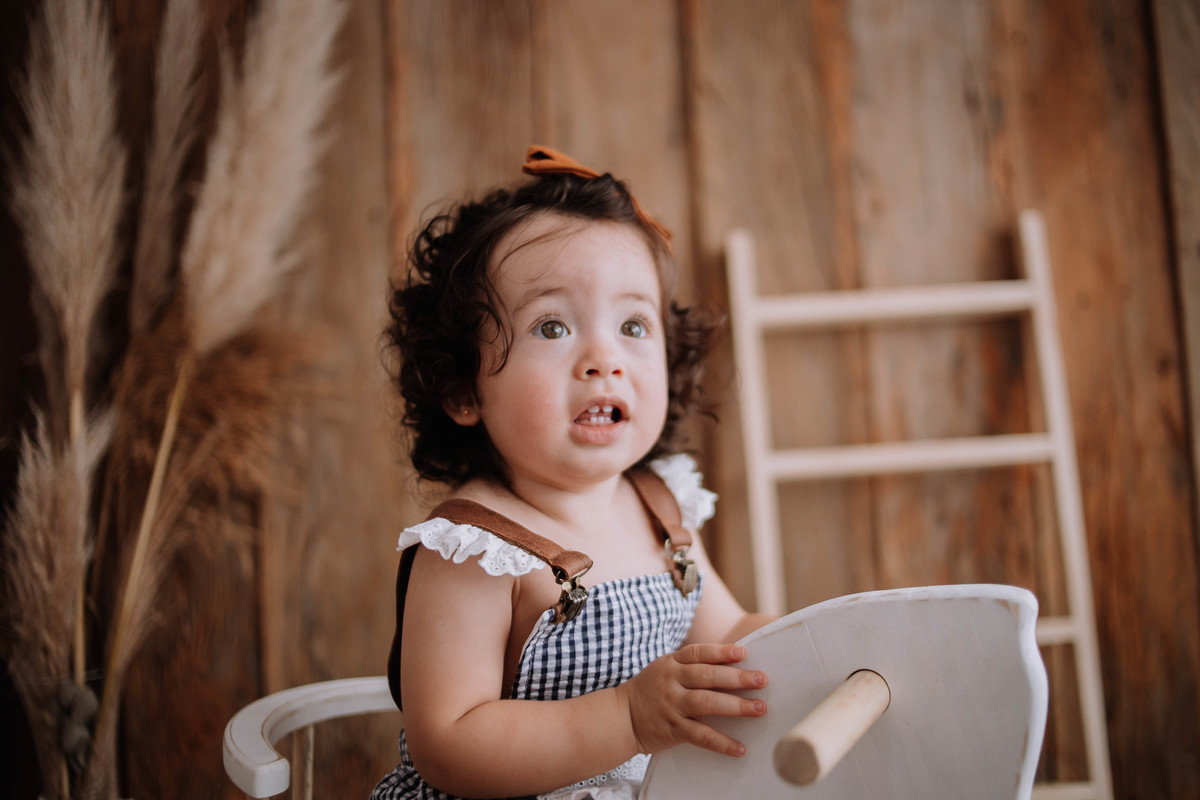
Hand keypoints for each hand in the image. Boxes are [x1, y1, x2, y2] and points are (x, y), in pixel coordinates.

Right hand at [616, 643, 766, 756]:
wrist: (621, 717)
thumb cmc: (650, 690)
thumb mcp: (665, 669)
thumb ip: (691, 667)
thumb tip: (731, 666)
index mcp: (671, 663)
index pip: (699, 653)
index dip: (722, 652)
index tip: (744, 653)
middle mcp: (672, 681)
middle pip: (708, 676)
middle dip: (738, 678)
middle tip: (762, 680)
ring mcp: (672, 705)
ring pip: (707, 703)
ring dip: (736, 706)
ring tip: (759, 708)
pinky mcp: (673, 729)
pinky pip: (701, 736)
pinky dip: (722, 742)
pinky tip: (740, 747)